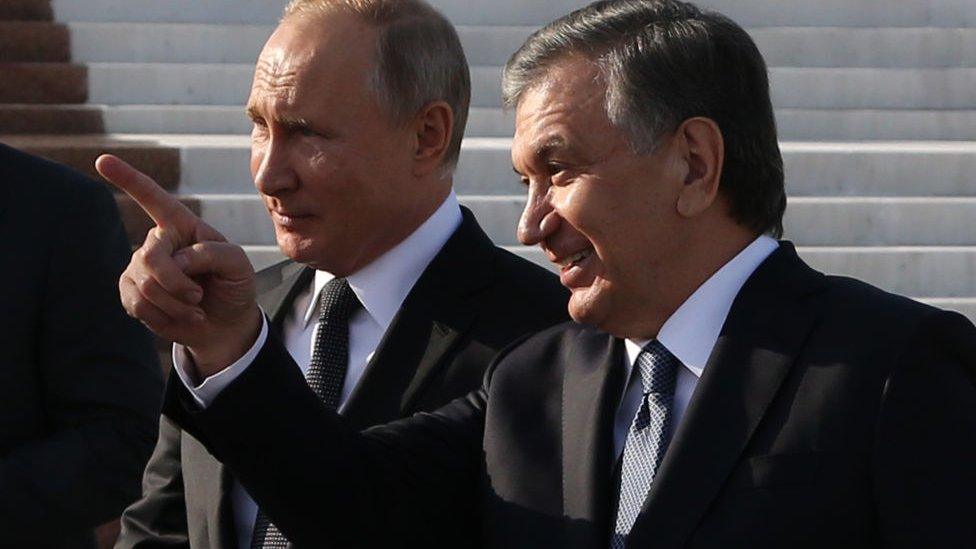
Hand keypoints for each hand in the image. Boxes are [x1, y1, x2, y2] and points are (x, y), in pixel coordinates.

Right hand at [96, 155, 261, 378]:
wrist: (224, 322)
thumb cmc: (232, 286)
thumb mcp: (238, 265)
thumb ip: (214, 253)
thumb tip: (178, 260)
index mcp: (183, 225)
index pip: (153, 198)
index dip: (128, 179)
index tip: (103, 160)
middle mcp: (159, 241)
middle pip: (150, 256)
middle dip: (176, 283)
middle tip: (198, 296)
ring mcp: (141, 266)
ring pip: (145, 286)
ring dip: (176, 304)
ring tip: (195, 307)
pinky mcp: (132, 291)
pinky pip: (137, 304)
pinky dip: (164, 316)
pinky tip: (180, 315)